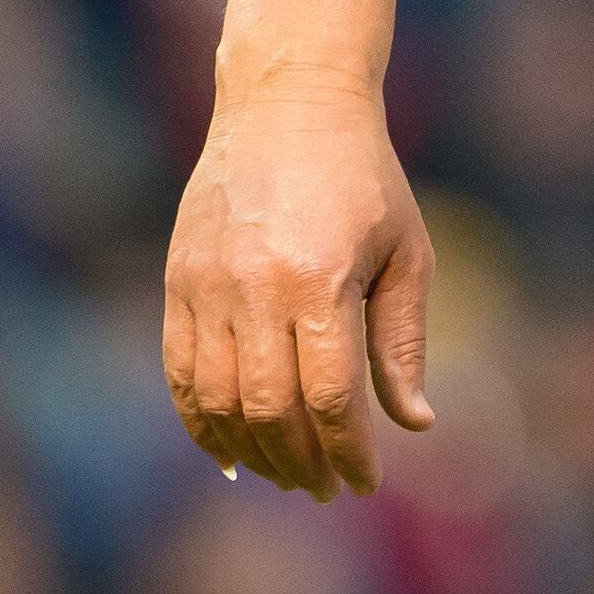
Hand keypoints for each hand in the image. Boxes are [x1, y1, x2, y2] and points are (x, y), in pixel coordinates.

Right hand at [161, 66, 437, 499]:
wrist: (288, 104)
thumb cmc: (365, 179)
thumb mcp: (407, 251)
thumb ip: (403, 341)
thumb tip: (414, 423)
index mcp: (319, 279)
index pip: (326, 396)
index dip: (345, 450)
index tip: (364, 482)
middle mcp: (253, 288)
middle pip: (268, 408)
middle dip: (300, 462)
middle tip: (324, 490)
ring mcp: (206, 286)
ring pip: (216, 400)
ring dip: (252, 450)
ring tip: (286, 475)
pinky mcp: (178, 281)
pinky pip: (180, 372)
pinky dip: (200, 421)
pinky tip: (230, 449)